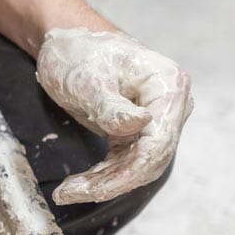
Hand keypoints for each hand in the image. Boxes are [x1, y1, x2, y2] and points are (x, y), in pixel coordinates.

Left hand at [36, 28, 192, 205]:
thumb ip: (111, 106)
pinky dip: (103, 175)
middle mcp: (169, 105)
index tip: (95, 188)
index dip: (129, 171)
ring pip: (137, 164)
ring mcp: (155, 118)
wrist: (65, 42)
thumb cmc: (77, 52)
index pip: (159, 142)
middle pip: (151, 158)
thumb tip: (139, 125)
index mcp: (168, 86)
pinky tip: (76, 185)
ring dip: (104, 182)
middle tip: (70, 192)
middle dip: (112, 181)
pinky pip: (125, 160)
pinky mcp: (136, 130)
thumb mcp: (87, 79)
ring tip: (67, 191)